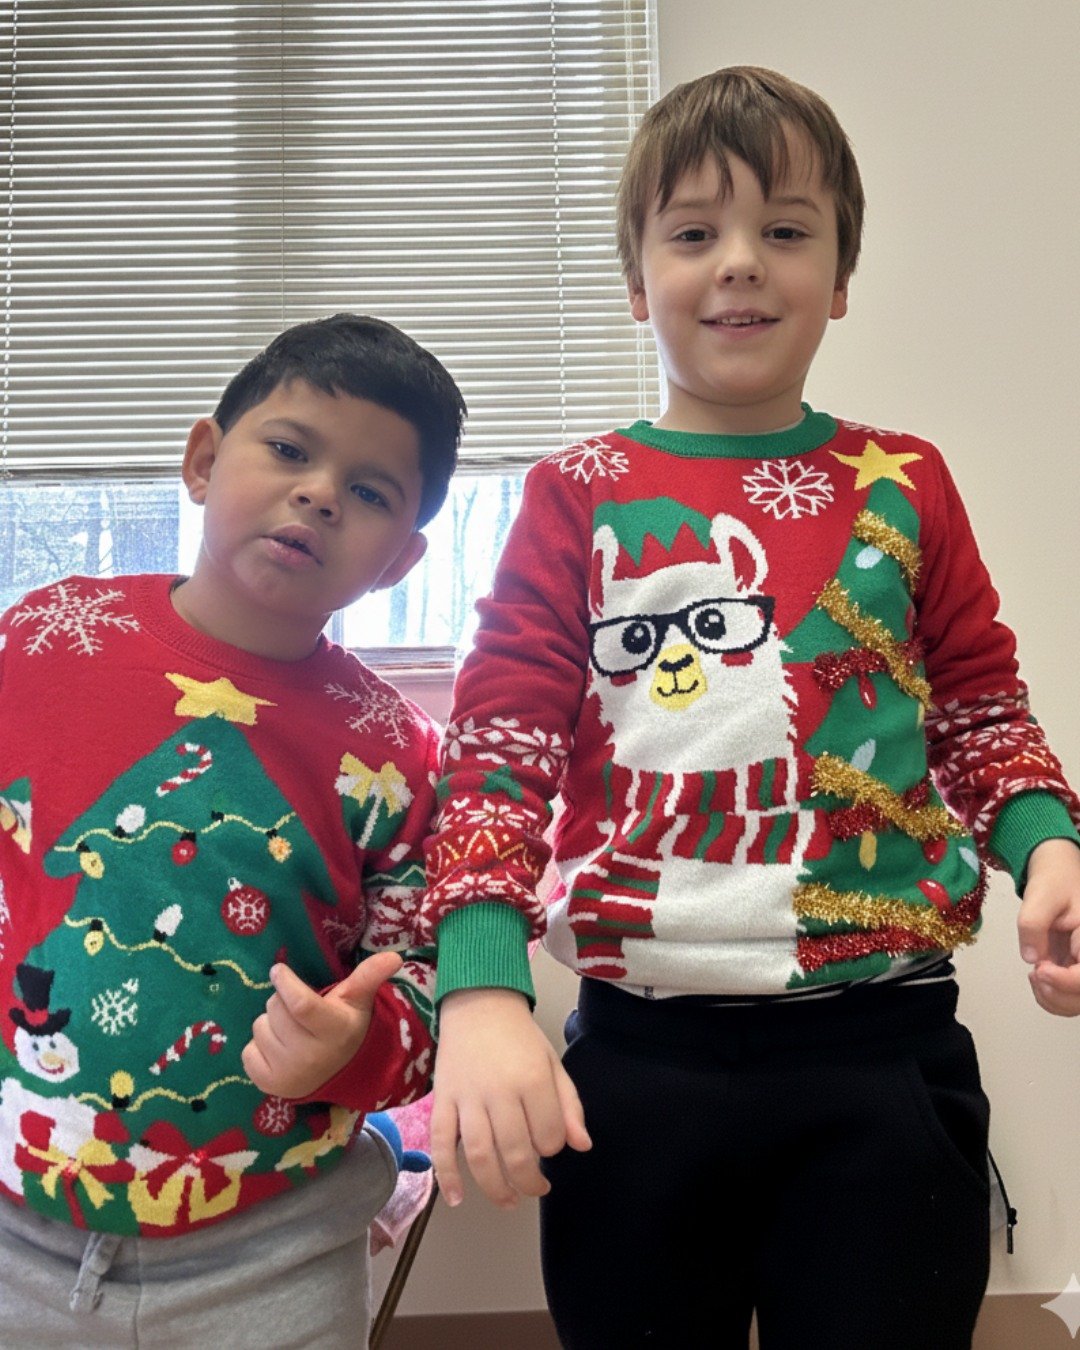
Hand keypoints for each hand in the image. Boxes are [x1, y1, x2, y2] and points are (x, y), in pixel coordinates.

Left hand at [242, 952, 402, 1097]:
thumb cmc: (346, 1025)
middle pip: (275, 1010)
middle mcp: (311, 1056)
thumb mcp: (357, 999)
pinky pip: (247, 1051)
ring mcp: (288, 1074)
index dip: (285, 983)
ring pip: (259, 1028)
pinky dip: (259, 1046)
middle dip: (281, 1001)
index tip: (279, 970)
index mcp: (334, 1030)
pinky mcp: (269, 1085)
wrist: (341, 1073)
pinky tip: (279, 1049)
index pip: (299, 1004)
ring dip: (271, 1024)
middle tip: (297, 1010)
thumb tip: (395, 956)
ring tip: (291, 1031)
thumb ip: (370, 976)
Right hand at [430, 987, 590, 1208]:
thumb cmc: (521, 1037)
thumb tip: (581, 1146)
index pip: (549, 1137)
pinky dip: (445, 1174)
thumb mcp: (553, 1064)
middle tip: (536, 1188)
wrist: (479, 1003)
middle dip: (529, 1181)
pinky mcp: (442, 1099)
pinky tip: (455, 1198)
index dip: (552, 1148)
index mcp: (532, 1080)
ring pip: (479, 1156)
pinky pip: (440, 1142)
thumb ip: (569, 1105)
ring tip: (508, 1201)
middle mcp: (499, 1091)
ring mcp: (467, 1097)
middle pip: (515, 1153)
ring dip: (494, 1188)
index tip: (549, 1143)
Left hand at [1016, 838, 1079, 1015]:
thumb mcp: (1041, 896)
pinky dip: (1052, 997)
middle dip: (1059, 993)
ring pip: (1079, 1001)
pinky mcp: (1077, 969)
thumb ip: (1033, 925)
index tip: (1039, 970)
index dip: (1066, 981)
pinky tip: (1038, 979)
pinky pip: (1071, 996)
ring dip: (1055, 999)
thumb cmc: (1055, 881)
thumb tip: (1032, 958)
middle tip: (1035, 974)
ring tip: (1035, 976)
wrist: (1058, 873)